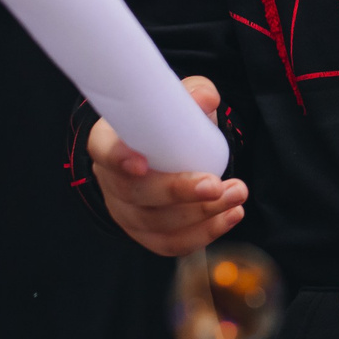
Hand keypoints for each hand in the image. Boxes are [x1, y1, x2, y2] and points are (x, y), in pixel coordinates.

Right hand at [89, 77, 248, 255]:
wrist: (168, 152)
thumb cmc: (168, 124)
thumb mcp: (178, 102)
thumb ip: (193, 95)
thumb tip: (206, 99)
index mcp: (109, 141)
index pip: (103, 149)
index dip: (117, 158)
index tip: (141, 163)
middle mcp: (111, 180)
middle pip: (135, 194)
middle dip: (178, 192)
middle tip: (216, 185)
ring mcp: (126, 211)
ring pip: (156, 223)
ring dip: (201, 214)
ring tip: (236, 196)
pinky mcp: (145, 233)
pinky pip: (169, 243)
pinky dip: (203, 234)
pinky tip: (230, 216)